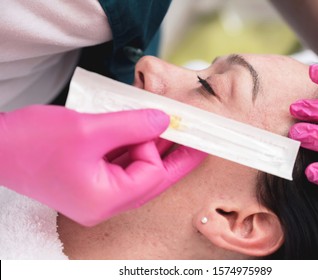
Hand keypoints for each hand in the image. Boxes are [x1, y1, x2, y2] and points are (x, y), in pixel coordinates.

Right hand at [0, 105, 205, 225]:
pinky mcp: (90, 182)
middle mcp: (104, 203)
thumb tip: (165, 120)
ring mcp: (97, 194)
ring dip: (152, 147)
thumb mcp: (89, 130)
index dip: (161, 147)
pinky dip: (133, 147)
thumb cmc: (31, 143)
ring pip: (138, 170)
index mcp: (104, 200)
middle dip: (173, 155)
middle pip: (151, 178)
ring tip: (171, 128)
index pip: (151, 174)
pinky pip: (122, 165)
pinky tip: (142, 131)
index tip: (172, 125)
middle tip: (197, 137)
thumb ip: (132, 125)